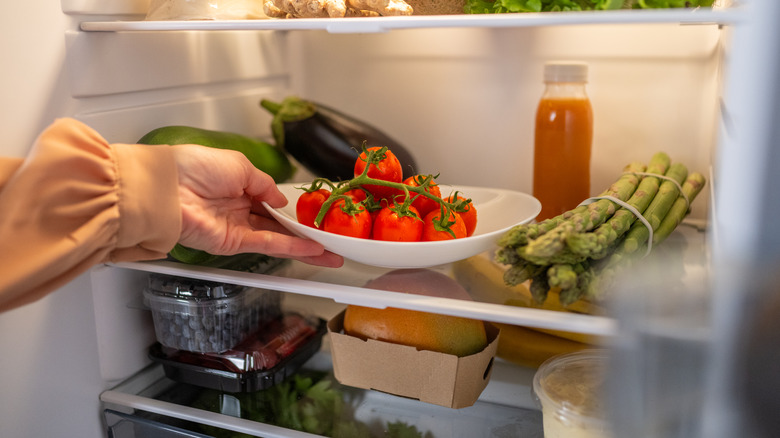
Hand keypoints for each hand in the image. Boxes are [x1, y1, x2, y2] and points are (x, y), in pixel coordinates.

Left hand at [171, 144, 342, 267]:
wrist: (168, 188)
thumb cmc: (195, 167)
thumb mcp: (240, 165)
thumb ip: (265, 185)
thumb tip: (282, 201)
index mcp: (238, 185)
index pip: (272, 201)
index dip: (295, 210)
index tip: (316, 216)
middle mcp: (238, 208)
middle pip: (279, 224)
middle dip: (306, 233)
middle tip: (332, 241)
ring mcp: (236, 228)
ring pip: (279, 238)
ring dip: (306, 246)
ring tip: (332, 253)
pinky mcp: (232, 243)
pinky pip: (268, 244)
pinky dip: (291, 247)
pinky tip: (312, 249)